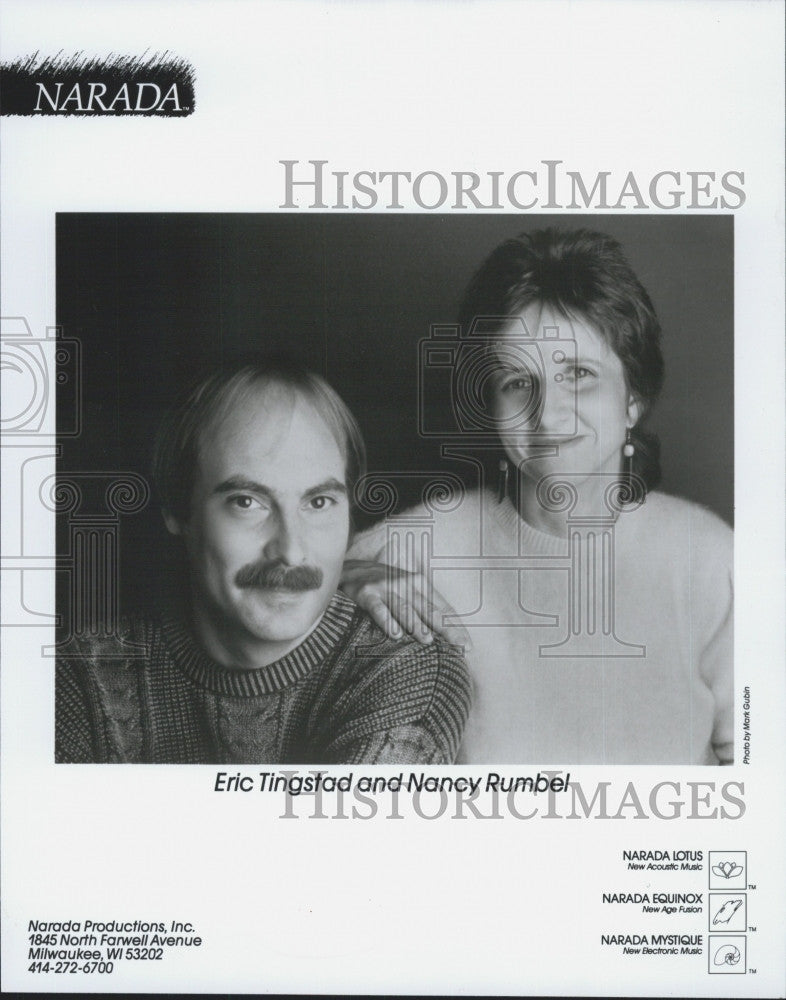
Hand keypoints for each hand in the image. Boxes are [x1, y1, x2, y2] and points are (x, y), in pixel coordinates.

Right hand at [341, 559, 471, 648]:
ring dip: (416, 625)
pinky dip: (387, 621)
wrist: (349, 569)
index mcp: (419, 584)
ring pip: (405, 609)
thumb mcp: (406, 589)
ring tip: (427, 640)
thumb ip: (423, 606)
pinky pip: (378, 608)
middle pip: (429, 610)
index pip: (442, 608)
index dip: (456, 627)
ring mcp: (385, 587)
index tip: (467, 646)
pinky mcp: (366, 593)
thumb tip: (446, 634)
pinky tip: (394, 634)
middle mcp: (405, 584)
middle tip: (457, 646)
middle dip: (445, 629)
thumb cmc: (383, 584)